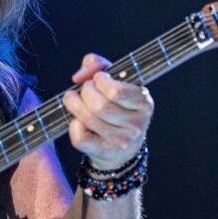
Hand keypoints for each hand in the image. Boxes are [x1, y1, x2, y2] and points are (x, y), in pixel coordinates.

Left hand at [62, 53, 154, 170]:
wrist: (122, 147)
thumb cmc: (116, 106)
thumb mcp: (115, 81)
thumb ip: (98, 66)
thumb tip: (80, 75)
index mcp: (144, 102)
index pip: (116, 91)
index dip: (100, 81)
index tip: (97, 79)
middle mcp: (137, 124)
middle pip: (100, 105)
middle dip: (85, 92)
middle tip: (84, 90)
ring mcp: (122, 141)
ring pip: (88, 119)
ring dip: (74, 105)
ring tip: (74, 101)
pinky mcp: (105, 153)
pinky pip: (80, 138)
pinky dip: (73, 126)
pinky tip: (77, 121)